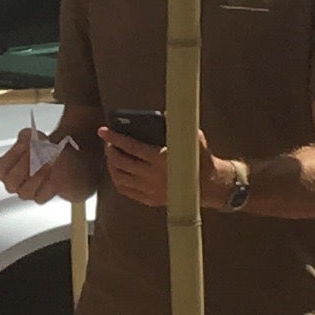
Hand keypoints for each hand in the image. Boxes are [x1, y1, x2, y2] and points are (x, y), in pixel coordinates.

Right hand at [0, 124, 82, 202]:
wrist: (65, 161)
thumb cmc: (44, 150)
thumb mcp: (35, 137)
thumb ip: (28, 136)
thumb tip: (29, 138)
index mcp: (7, 168)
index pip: (0, 169)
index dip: (11, 157)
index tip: (24, 145)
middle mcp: (15, 182)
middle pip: (11, 182)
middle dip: (24, 167)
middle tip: (37, 155)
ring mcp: (28, 191)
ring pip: (25, 192)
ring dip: (37, 176)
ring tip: (48, 163)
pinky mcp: (42, 197)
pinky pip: (41, 197)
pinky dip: (48, 185)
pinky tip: (54, 175)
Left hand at [103, 130, 238, 211]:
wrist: (211, 186)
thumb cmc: (201, 160)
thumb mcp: (193, 138)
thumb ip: (177, 126)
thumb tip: (164, 114)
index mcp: (161, 158)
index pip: (130, 146)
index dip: (114, 137)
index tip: (104, 131)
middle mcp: (153, 176)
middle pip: (121, 162)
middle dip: (110, 151)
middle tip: (108, 143)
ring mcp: (150, 190)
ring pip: (120, 178)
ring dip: (112, 166)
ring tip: (112, 157)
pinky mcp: (150, 200)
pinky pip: (127, 191)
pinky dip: (118, 181)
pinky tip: (118, 173)